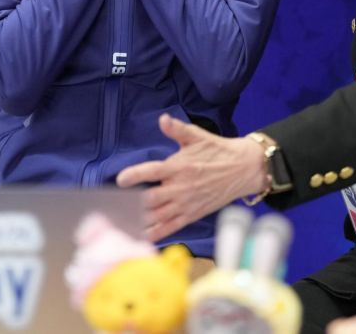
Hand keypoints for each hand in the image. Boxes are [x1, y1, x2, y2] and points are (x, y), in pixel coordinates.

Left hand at [116, 113, 267, 241]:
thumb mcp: (198, 136)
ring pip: (158, 216)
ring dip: (138, 220)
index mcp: (179, 167)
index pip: (152, 172)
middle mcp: (180, 188)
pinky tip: (140, 237)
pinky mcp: (192, 214)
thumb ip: (177, 129)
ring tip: (119, 224)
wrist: (243, 169)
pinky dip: (156, 233)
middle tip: (111, 208)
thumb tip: (162, 119)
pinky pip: (171, 227)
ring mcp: (186, 203)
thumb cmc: (218, 150)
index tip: (120, 180)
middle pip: (151, 200)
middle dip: (131, 204)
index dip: (135, 176)